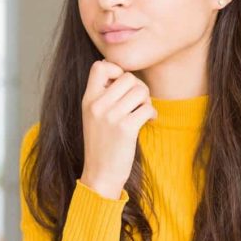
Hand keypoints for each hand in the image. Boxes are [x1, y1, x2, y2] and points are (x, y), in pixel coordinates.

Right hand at [79, 60, 156, 199]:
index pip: (100, 66)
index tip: (121, 86)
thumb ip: (103, 95)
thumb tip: (121, 73)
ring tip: (143, 111)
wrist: (100, 174)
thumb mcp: (93, 116)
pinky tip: (149, 121)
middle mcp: (97, 105)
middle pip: (128, 77)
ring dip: (146, 100)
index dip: (116, 70)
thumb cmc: (101, 144)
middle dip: (138, 87)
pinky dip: (152, 113)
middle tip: (139, 101)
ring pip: (140, 90)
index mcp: (88, 100)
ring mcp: (111, 116)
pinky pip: (147, 107)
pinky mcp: (126, 128)